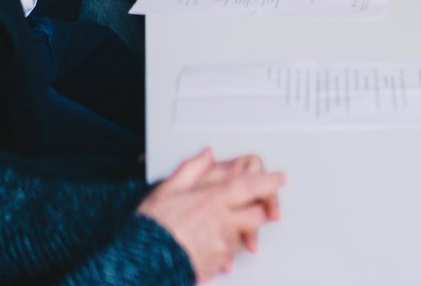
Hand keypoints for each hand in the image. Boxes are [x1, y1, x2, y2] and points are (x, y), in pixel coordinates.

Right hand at [137, 148, 286, 281]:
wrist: (139, 263)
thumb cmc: (151, 228)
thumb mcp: (167, 190)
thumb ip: (192, 169)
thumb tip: (207, 155)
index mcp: (215, 199)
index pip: (253, 186)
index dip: (271, 181)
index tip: (281, 178)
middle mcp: (224, 221)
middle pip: (258, 214)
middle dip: (260, 211)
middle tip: (257, 208)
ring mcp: (222, 245)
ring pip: (244, 236)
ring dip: (240, 233)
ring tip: (220, 231)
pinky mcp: (216, 264)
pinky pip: (229, 256)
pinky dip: (225, 252)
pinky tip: (210, 248)